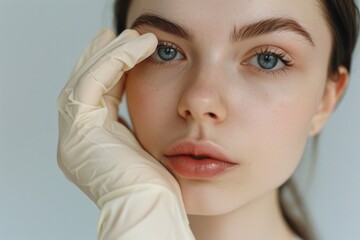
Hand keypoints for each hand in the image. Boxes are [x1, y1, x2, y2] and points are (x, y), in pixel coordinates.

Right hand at [57, 29, 194, 239]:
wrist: (149, 207)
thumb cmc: (155, 186)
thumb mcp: (144, 148)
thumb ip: (135, 126)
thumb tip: (146, 106)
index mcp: (91, 144)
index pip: (96, 98)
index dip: (109, 72)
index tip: (124, 51)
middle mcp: (76, 138)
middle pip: (82, 86)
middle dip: (100, 58)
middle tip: (115, 35)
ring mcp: (73, 134)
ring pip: (84, 80)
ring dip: (108, 54)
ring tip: (128, 35)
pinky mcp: (79, 127)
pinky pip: (93, 82)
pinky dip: (114, 61)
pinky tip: (135, 47)